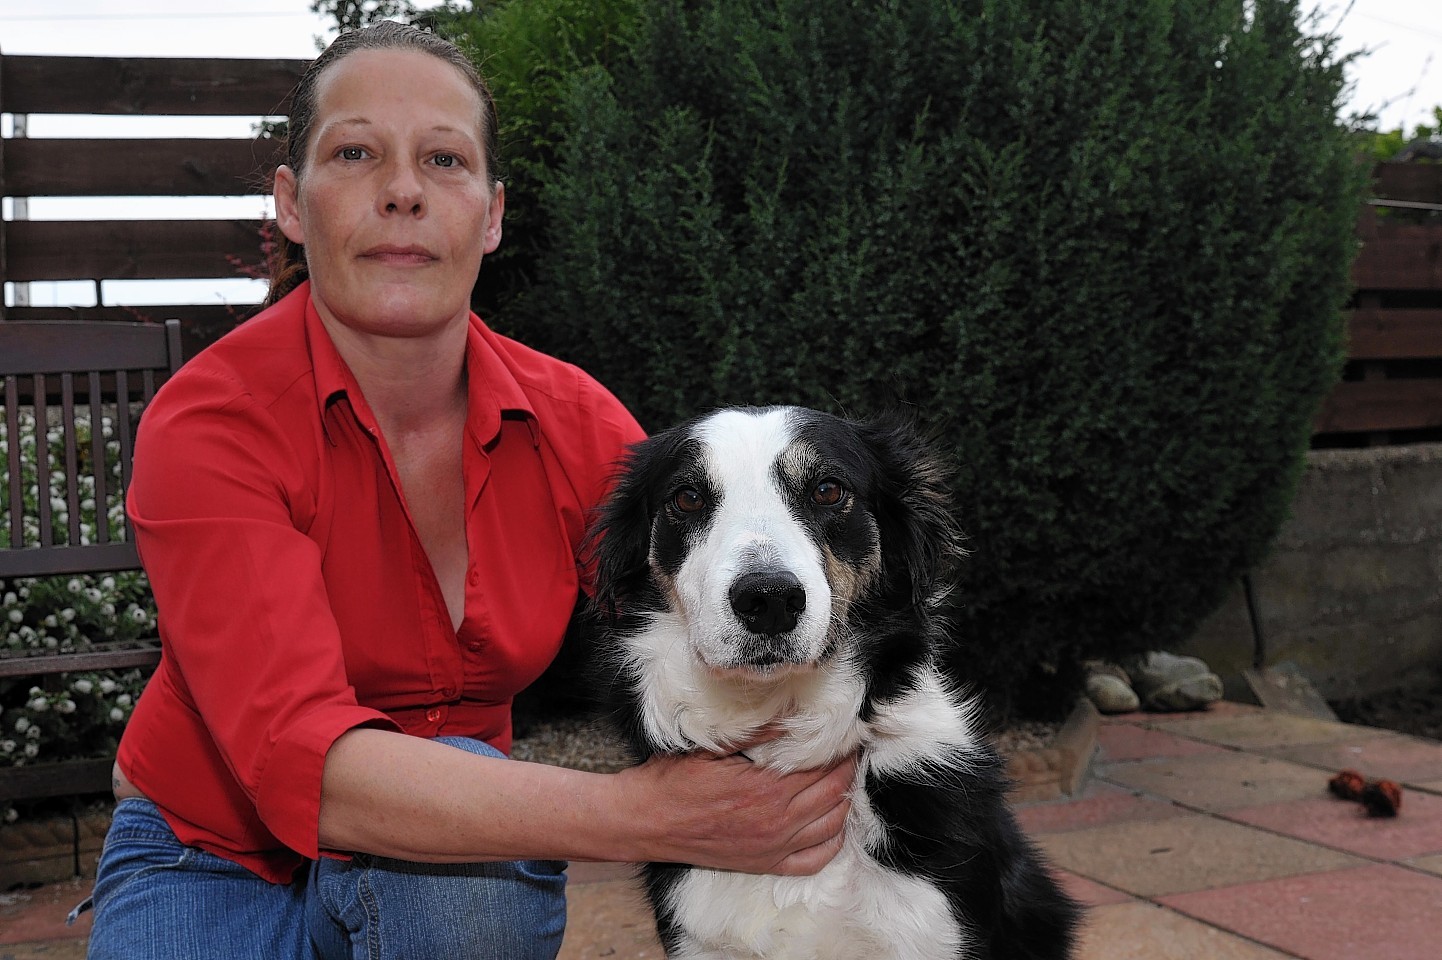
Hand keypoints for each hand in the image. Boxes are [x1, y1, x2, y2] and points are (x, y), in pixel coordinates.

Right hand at [617, 749, 856, 875]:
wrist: (645, 822)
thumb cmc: (673, 781)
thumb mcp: (712, 746)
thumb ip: (754, 731)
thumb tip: (790, 713)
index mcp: (766, 789)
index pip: (822, 766)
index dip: (840, 749)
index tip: (848, 733)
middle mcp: (776, 821)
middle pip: (832, 793)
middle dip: (847, 770)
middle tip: (851, 751)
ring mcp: (772, 847)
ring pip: (830, 825)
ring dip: (844, 801)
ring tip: (844, 779)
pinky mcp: (764, 864)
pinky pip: (813, 860)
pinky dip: (832, 842)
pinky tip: (834, 825)